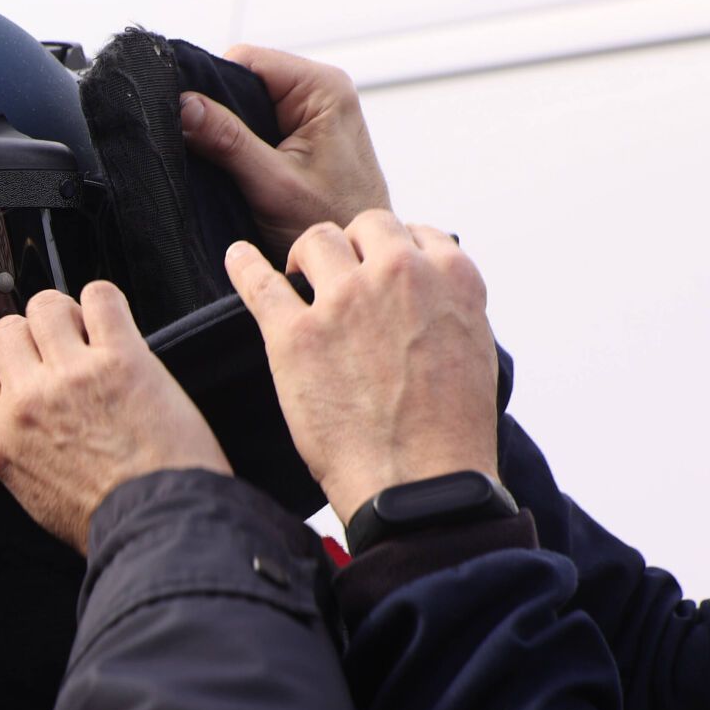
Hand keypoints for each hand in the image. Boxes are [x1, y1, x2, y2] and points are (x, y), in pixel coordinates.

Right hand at [0, 281, 230, 554]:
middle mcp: (28, 399)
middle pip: (6, 330)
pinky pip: (100, 296)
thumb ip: (13, 457)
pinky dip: (105, 301)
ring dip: (66, 314)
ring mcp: (72, 374)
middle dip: (32, 337)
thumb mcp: (33, 498)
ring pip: (45, 305)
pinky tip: (114, 322)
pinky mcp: (121, 357)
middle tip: (61, 354)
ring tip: (89, 335)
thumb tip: (5, 443)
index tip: (15, 366)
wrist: (159, 525)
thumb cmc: (104, 520)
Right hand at [181, 45, 390, 263]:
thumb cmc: (331, 223)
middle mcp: (320, 91)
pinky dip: (239, 144)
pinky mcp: (303, 134)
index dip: (209, 86)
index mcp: (322, 87)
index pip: (245, 60)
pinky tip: (231, 168)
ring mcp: (312, 112)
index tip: (185, 119)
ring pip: (247, 104)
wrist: (358, 260)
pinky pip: (257, 124)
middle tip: (200, 148)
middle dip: (217, 111)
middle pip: (244, 79)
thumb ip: (228, 141)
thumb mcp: (272, 183)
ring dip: (227, 132)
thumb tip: (184, 105)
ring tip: (219, 164)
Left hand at [226, 213, 497, 521]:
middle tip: (337, 274)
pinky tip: (236, 257)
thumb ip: (446, 307)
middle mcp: (398, 274)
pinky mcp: (295, 334)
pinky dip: (244, 265)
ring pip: (316, 241)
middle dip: (351, 246)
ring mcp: (344, 301)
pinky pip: (259, 282)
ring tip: (298, 278)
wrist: (418, 482)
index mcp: (451, 276)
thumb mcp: (473, 349)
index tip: (377, 267)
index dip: (391, 250)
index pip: (414, 233)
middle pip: (365, 227)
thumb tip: (423, 291)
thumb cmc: (448, 431)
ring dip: (307, 257)